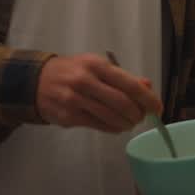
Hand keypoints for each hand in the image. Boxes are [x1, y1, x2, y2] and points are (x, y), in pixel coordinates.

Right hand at [36, 53, 162, 131]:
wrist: (37, 81)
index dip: (148, 99)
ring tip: (130, 123)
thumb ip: (122, 77)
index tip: (157, 108)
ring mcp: (76, 100)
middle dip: (137, 114)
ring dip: (126, 124)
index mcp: (97, 65)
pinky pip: (99, 126)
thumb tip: (147, 86)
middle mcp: (86, 81)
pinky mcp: (69, 117)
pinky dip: (113, 128)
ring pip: (111, 118)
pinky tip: (116, 126)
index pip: (129, 84)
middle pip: (122, 103)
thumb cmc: (73, 71)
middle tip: (142, 118)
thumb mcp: (96, 66)